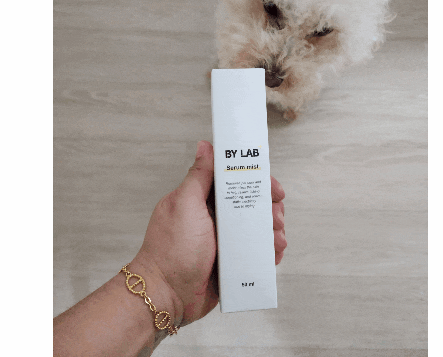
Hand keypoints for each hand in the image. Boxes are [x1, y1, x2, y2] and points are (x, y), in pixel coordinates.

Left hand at [131, 140, 286, 326]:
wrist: (166, 297)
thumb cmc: (172, 250)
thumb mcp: (185, 206)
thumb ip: (198, 176)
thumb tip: (205, 146)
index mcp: (202, 200)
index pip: (235, 181)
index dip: (257, 181)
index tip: (273, 188)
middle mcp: (214, 217)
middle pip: (250, 204)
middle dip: (268, 209)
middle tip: (276, 217)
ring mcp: (222, 240)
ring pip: (255, 228)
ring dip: (271, 231)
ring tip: (277, 239)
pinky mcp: (230, 261)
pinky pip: (254, 252)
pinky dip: (267, 251)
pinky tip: (273, 254)